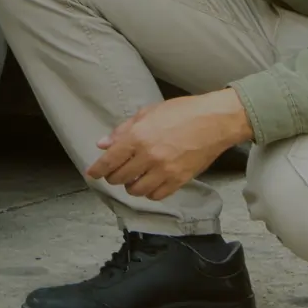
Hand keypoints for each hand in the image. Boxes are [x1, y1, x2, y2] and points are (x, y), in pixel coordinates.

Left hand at [85, 90, 253, 201]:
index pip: (109, 160)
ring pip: (136, 191)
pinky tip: (151, 182)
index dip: (97, 170)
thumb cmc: (183, 112)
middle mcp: (149, 156)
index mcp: (138, 136)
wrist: (215, 121)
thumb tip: (103, 143)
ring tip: (135, 177)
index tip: (92, 173)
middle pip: (119, 178)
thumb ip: (123, 130)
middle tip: (116, 171)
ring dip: (131, 185)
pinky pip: (156, 196)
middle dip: (113, 176)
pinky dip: (150, 192)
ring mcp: (164, 171)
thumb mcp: (148, 112)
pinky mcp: (179, 180)